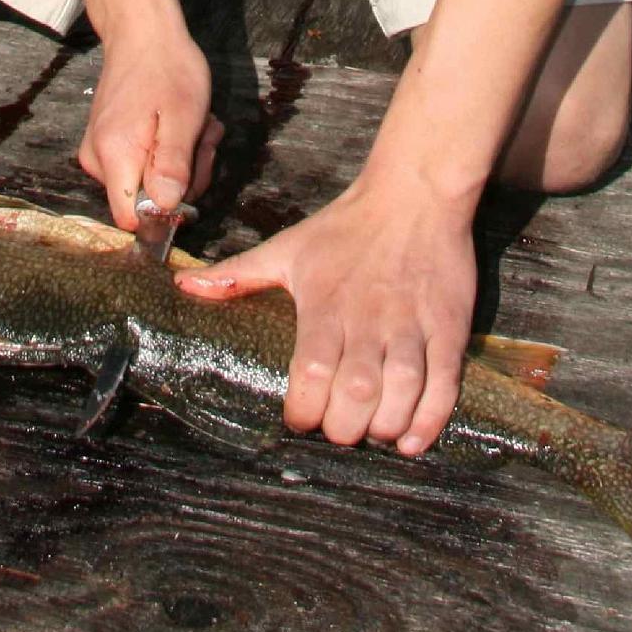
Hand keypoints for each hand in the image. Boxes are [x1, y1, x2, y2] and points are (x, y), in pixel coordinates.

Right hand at [78, 14, 222, 231]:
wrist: (141, 31)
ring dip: (183, 160)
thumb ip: (172, 163)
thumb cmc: (167, 67)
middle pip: (146, 201)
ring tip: (194, 124)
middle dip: (185, 175)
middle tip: (200, 137)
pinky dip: (170, 150)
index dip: (167, 210)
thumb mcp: (183, 115)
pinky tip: (181, 124)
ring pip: (151, 183)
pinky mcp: (108, 145)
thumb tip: (166, 207)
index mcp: (114, 155)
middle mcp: (97, 160)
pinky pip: (144, 166)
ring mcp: (101, 153)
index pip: (131, 218)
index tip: (188, 176)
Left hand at [172, 173, 475, 454]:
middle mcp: (368, 320)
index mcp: (325, 305)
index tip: (299, 417)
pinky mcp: (447, 328)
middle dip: (343, 428)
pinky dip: (428, 420)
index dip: (302, 411)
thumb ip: (236, 275)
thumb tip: (183, 285)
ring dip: (384, 425)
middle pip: (355, 393)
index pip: (310, 374)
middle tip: (338, 427)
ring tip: (372, 430)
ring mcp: (411, 325)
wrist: (414, 193)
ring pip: (401, 393)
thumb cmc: (346, 227)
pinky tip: (410, 438)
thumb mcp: (287, 248)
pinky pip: (443, 386)